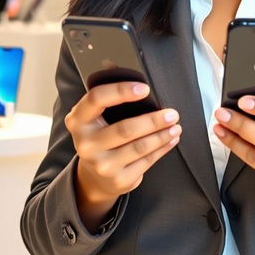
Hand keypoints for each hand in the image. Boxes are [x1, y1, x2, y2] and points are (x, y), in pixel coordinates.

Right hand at [65, 82, 180, 209]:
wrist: (94, 177)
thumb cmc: (100, 136)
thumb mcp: (94, 117)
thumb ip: (108, 98)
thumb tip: (127, 75)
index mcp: (78, 121)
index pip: (96, 99)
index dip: (121, 91)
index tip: (145, 88)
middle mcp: (86, 144)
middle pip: (125, 129)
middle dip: (153, 121)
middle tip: (172, 114)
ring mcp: (102, 165)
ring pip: (139, 147)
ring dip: (162, 135)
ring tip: (175, 126)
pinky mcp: (118, 180)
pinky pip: (147, 161)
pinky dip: (162, 148)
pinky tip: (171, 140)